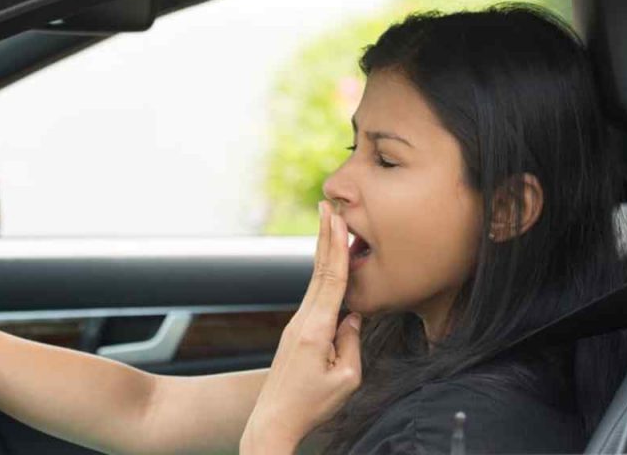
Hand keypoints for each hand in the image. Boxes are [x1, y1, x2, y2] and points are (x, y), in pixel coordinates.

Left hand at [241, 200, 361, 453]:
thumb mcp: (346, 379)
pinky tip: (331, 266)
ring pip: (315, 282)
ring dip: (324, 251)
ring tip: (331, 225)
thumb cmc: (311, 406)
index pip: (332, 279)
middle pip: (319, 270)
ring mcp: (296, 325)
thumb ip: (352, 341)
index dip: (337, 247)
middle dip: (325, 235)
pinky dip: (324, 275)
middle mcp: (303, 321)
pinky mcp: (296, 333)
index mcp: (316, 329)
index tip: (338, 219)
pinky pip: (315, 297)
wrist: (273, 422)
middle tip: (327, 204)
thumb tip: (353, 316)